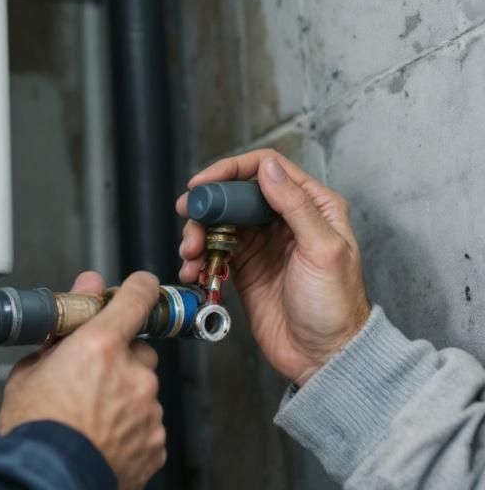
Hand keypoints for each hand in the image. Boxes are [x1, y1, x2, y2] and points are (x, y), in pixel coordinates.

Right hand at [0, 271, 165, 489]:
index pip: (135, 299)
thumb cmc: (35, 430)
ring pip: (143, 389)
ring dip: (124, 395)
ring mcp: (148, 410)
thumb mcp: (30, 371)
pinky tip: (103, 435)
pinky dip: (130, 426)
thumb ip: (60, 332)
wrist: (51, 478)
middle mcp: (132, 374)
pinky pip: (146, 423)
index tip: (140, 285)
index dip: (139, 287)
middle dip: (119, 358)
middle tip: (90, 376)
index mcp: (100, 347)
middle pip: (138, 350)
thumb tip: (75, 302)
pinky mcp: (155, 441)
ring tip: (91, 414)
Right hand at [177, 149, 369, 384]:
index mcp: (313, 206)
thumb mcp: (322, 250)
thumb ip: (296, 206)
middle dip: (207, 205)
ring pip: (220, 223)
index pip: (267, 168)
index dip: (231, 170)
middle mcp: (286, 220)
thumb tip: (269, 168)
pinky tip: (195, 270)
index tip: (204, 184)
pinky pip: (214, 252)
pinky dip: (199, 258)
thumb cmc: (336, 307)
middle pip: (235, 195)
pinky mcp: (246, 269)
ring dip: (198, 234)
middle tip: (188, 217)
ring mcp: (263, 244)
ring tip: (190, 254)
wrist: (324, 356)